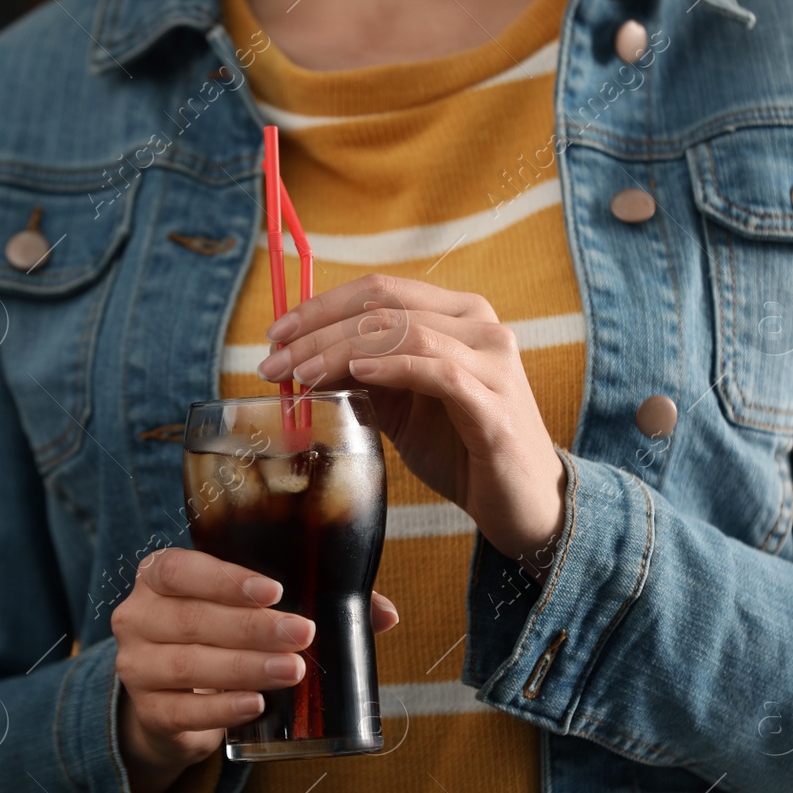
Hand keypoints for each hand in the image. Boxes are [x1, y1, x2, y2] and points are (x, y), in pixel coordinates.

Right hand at [111, 547, 398, 792]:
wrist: (175, 698)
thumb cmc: (221, 636)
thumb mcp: (252, 610)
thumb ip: (314, 601)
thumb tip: (386, 614)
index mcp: (159, 577)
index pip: (179, 569)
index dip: (224, 579)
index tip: (274, 590)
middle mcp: (137, 617)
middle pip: (191, 620)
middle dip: (252, 628)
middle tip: (303, 635)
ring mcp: (137, 667)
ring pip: (189, 666)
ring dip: (244, 668)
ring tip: (292, 671)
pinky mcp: (149, 712)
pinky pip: (184, 711)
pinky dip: (223, 709)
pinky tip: (256, 705)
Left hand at [258, 274, 566, 572]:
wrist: (520, 501)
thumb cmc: (460, 449)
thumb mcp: (399, 407)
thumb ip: (361, 377)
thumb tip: (301, 360)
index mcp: (456, 315)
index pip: (380, 290)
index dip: (321, 305)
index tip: (275, 334)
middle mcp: (480, 325)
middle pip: (385, 306)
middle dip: (318, 330)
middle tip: (272, 361)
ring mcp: (493, 361)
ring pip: (404, 332)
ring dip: (341, 351)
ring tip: (301, 375)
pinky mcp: (495, 403)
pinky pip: (438, 371)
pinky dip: (392, 368)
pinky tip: (356, 375)